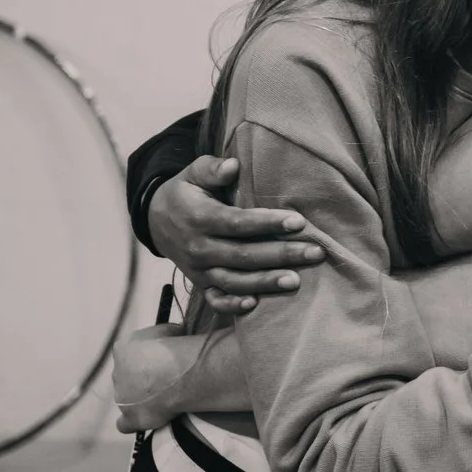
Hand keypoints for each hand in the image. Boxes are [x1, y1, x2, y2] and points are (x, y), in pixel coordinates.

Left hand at [110, 324, 209, 432]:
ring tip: (166, 397)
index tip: (162, 360)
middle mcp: (117, 372)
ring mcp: (122, 397)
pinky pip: (125, 424)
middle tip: (166, 379)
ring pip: (128, 398)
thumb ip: (161, 338)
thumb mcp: (169, 330)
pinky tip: (147, 418)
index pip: (129, 353)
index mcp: (123, 348)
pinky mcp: (131, 417)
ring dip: (141, 398)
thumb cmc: (177, 348)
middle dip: (143, 378)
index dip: (146, 357)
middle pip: (127, 377)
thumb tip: (168, 342)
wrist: (179, 372)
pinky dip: (133, 422)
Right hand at [149, 154, 323, 313]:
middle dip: (281, 255)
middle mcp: (199, 248)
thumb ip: (212, 168)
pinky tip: (255, 304)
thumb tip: (233, 166)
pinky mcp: (200, 283)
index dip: (268, 224)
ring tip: (296, 280)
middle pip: (243, 255)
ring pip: (233, 281)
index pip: (238, 223)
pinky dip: (232, 305)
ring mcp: (199, 270)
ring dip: (265, 283)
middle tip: (316, 252)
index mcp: (200, 218)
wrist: (155, 221)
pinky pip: (215, 300)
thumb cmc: (186, 192)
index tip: (299, 222)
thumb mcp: (193, 173)